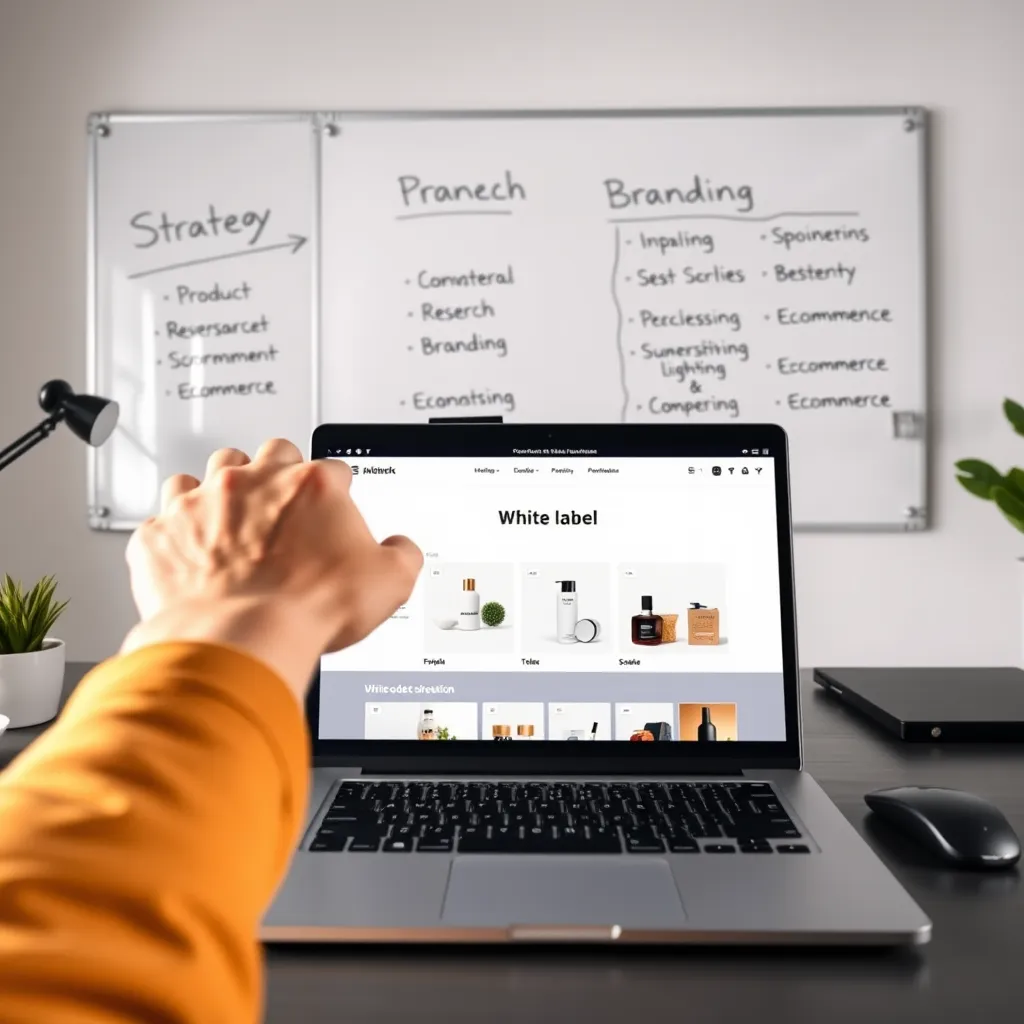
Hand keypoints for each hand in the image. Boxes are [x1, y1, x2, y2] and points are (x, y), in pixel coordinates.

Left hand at [121, 439, 421, 698]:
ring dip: (223, 487)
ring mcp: (202, 503)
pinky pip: (164, 516)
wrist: (239, 640)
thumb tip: (401, 549)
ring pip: (210, 469)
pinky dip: (177, 530)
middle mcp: (254, 482)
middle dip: (280, 473)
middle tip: (285, 506)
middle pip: (271, 453)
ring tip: (233, 516)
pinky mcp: (163, 533)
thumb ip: (402, 555)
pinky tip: (190, 548)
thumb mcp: (389, 583)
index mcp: (311, 486)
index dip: (338, 493)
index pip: (333, 469)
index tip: (334, 514)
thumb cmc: (307, 609)